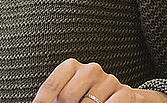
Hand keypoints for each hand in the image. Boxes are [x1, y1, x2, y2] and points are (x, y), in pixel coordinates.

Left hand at [33, 58, 166, 102]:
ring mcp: (109, 80)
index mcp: (72, 66)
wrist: (117, 99)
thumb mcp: (67, 94)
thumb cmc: (84, 98)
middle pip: (67, 97)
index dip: (42, 101)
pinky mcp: (124, 93)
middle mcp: (91, 70)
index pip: (51, 86)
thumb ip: (53, 98)